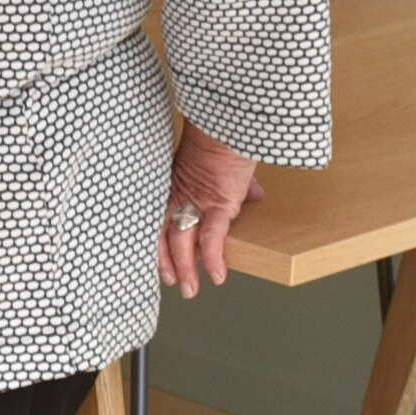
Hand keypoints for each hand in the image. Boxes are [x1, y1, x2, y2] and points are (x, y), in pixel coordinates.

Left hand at [163, 122, 258, 294]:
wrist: (232, 124)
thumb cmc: (229, 139)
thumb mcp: (225, 166)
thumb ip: (235, 184)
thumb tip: (255, 193)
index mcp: (176, 186)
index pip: (161, 221)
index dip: (160, 243)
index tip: (162, 262)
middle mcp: (179, 195)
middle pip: (165, 236)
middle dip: (167, 263)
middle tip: (172, 283)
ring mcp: (196, 201)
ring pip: (182, 243)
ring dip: (185, 270)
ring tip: (189, 290)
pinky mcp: (218, 205)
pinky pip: (212, 239)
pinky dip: (213, 260)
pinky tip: (217, 276)